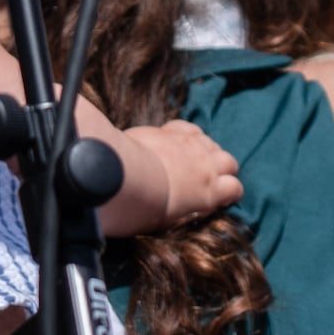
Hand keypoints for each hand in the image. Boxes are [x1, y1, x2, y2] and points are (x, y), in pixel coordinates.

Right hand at [86, 105, 240, 237]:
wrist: (129, 177)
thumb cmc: (117, 164)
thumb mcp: (120, 146)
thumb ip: (122, 146)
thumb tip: (99, 142)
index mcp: (169, 134)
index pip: (187, 132)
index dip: (186, 144)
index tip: (178, 156)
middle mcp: (190, 145)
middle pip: (211, 145)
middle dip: (208, 157)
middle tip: (196, 175)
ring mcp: (204, 165)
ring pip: (229, 162)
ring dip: (222, 173)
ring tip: (210, 189)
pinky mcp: (211, 189)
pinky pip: (234, 188)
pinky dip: (230, 193)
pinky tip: (223, 202)